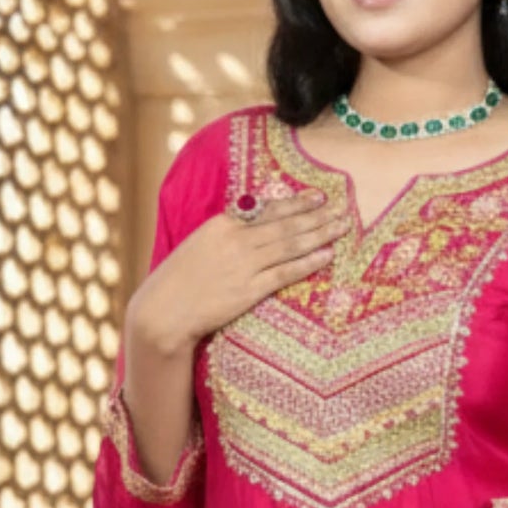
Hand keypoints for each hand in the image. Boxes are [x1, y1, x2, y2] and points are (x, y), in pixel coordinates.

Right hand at [127, 187, 345, 356]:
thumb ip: (226, 234)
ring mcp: (244, 264)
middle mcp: (236, 239)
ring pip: (290, 244)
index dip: (296, 202)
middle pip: (285, 224)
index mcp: (222, 224)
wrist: (164, 311)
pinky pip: (285, 272)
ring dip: (320, 234)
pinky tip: (327, 255)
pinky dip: (308, 262)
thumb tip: (252, 227)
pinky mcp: (249, 290)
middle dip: (317, 216)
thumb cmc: (178, 281)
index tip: (317, 196)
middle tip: (343, 208)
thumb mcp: (199, 246)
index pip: (267, 208)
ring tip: (342, 227)